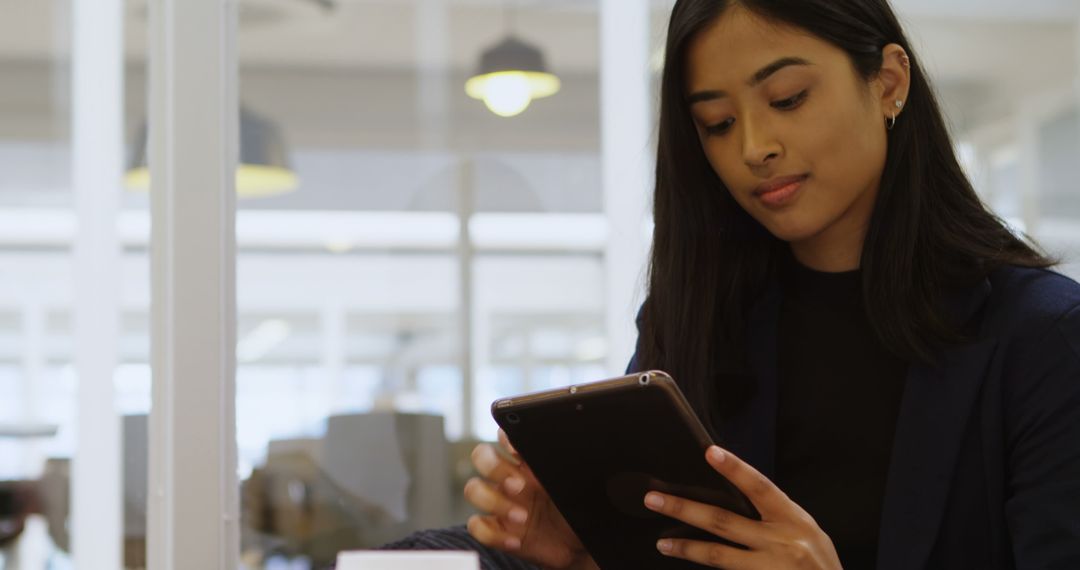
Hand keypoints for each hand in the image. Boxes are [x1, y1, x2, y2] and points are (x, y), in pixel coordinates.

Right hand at [464, 429, 596, 569]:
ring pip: (474, 489)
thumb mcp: (577, 484)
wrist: (578, 545)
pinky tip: (516, 540)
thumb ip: (565, 465)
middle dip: (494, 467)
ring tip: (522, 517)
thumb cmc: (577, 509)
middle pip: (482, 456)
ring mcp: (500, 503)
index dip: (505, 438)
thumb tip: (571, 447)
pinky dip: (493, 535)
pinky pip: (477, 526)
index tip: (517, 451)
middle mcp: (510, 478)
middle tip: (518, 485)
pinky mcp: (497, 530)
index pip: (506, 437)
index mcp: (528, 462)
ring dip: (495, 502)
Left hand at [643, 446, 841, 568]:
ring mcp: (769, 569)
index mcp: (793, 520)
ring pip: (719, 556)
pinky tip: (688, 563)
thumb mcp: (806, 532)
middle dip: (685, 508)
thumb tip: (737, 498)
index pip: (760, 487)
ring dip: (687, 547)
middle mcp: (780, 543)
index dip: (735, 468)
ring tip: (662, 543)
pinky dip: (705, 569)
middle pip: (724, 522)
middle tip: (654, 499)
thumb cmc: (819, 564)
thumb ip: (775, 517)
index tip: (709, 451)